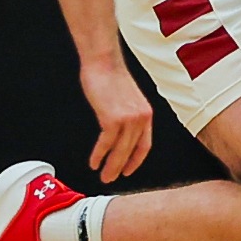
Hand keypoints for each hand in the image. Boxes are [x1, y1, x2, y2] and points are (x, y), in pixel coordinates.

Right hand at [80, 58, 153, 182]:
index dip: (136, 160)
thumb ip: (126, 114)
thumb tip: (118, 129)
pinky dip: (99, 155)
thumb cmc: (110, 75)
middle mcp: (140, 118)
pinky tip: (94, 163)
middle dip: (121, 167)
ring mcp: (128, 119)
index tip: (128, 170)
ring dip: (110, 167)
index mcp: (146, 114)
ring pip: (119, 151)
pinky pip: (106, 144)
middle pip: (131, 151)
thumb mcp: (126, 98)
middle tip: (112, 178)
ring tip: (104, 177)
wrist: (103, 61)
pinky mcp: (113, 119)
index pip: (144, 144)